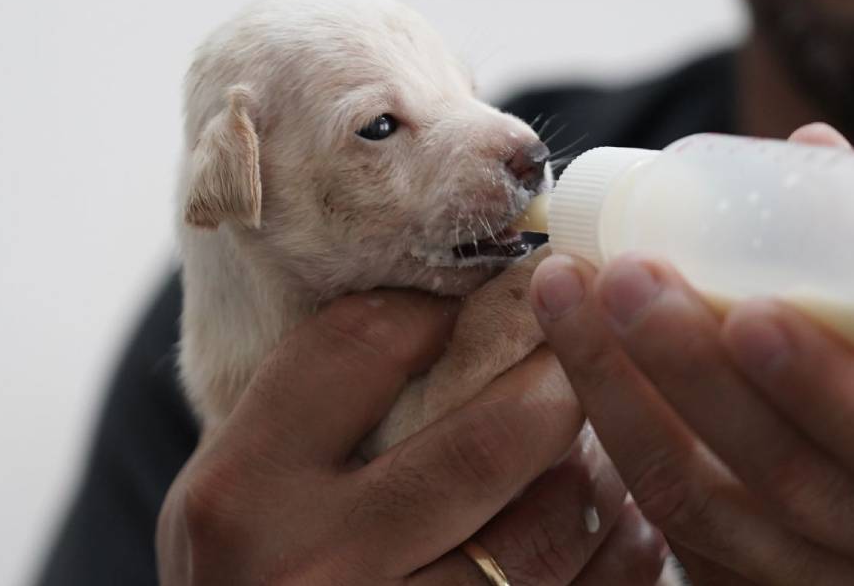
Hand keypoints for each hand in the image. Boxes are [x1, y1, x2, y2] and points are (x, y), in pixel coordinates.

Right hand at [156, 289, 670, 584]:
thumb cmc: (245, 580)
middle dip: (557, 383)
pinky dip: (620, 554)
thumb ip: (304, 416)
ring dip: (597, 475)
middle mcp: (316, 567)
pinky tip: (620, 527)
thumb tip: (433, 311)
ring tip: (598, 446)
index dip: (437, 307)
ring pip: (549, 532)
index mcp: (244, 495)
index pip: (361, 349)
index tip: (478, 296)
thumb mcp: (234, 497)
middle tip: (581, 353)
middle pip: (488, 442)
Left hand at [529, 124, 853, 584]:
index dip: (828, 387)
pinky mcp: (748, 583)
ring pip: (701, 508)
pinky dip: (612, 432)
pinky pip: (668, 519)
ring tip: (565, 298)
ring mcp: (821, 579)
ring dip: (618, 396)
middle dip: (687, 372)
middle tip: (621, 274)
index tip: (749, 310)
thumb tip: (808, 148)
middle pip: (783, 480)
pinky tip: (573, 357)